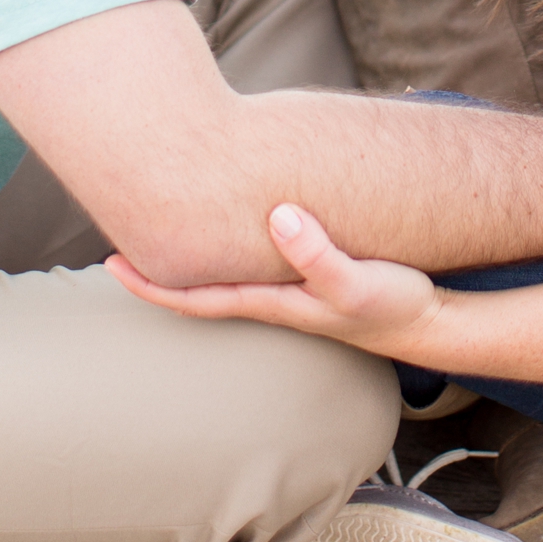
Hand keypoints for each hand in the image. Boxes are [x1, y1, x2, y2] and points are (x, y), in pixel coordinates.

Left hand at [108, 202, 444, 356]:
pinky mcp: (309, 276)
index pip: (198, 298)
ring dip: (189, 258)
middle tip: (115, 239)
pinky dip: (226, 246)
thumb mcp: (357, 281)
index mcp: (274, 302)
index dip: (152, 285)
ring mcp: (290, 291)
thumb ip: (317, 255)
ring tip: (160, 227)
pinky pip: (253, 262)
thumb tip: (277, 217)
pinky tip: (230, 226)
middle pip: (200, 288)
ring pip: (224, 275)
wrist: (431, 324)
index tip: (111, 266)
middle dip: (156, 270)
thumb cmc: (393, 305)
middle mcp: (273, 299)